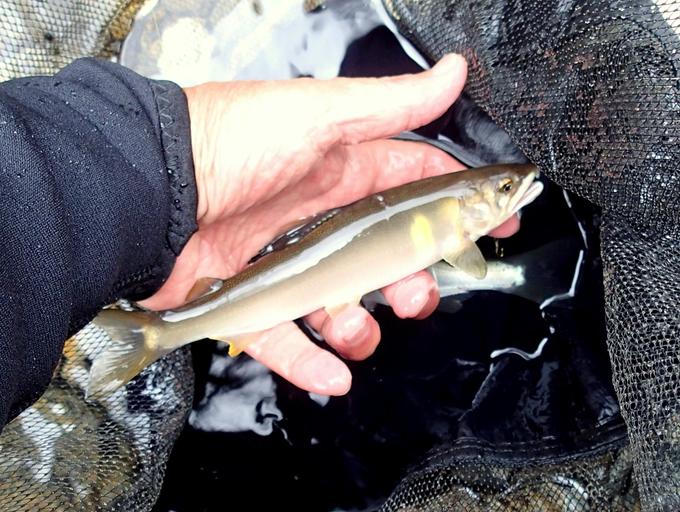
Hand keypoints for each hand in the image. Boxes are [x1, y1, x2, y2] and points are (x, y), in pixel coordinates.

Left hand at [141, 54, 518, 395]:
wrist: (148, 183)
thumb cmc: (233, 139)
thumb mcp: (321, 114)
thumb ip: (392, 104)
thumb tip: (454, 72)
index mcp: (341, 169)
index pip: (412, 186)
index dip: (453, 207)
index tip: (491, 227)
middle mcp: (317, 215)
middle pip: (381, 257)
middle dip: (408, 281)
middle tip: (415, 295)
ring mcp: (283, 259)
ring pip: (338, 304)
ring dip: (359, 329)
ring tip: (359, 334)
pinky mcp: (248, 297)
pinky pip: (284, 338)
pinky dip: (308, 362)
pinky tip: (332, 375)